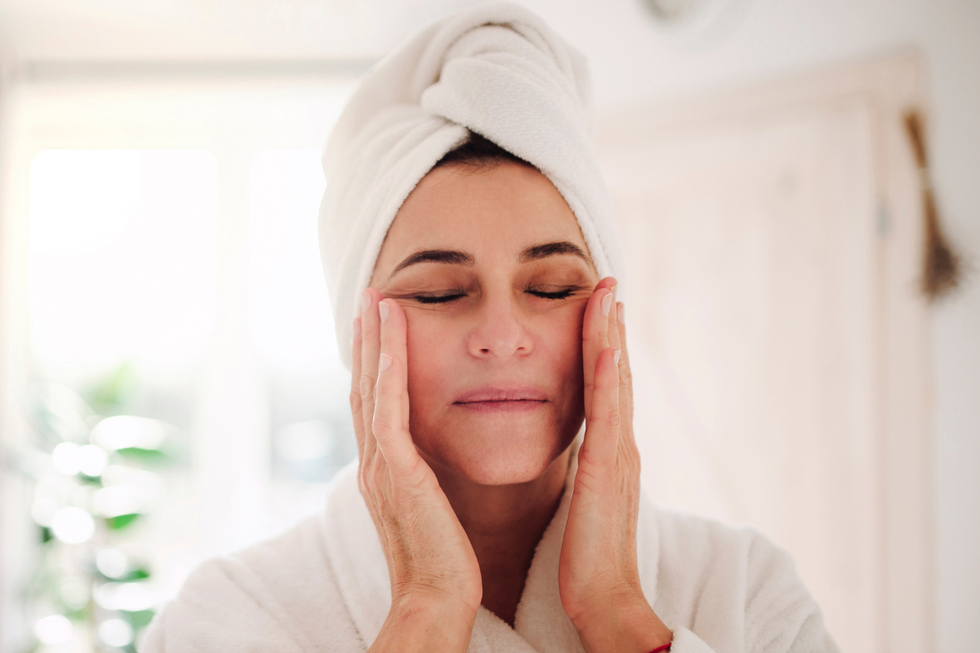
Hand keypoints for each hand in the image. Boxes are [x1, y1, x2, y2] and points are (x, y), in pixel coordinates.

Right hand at [351, 290, 481, 650]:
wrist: (437, 599)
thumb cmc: (442, 559)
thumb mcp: (431, 506)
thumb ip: (426, 477)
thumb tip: (435, 457)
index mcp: (384, 469)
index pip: (374, 403)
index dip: (375, 361)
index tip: (380, 323)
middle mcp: (375, 463)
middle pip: (364, 387)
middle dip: (367, 340)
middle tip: (370, 297)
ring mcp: (382, 467)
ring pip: (371, 390)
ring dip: (373, 343)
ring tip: (378, 301)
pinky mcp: (398, 474)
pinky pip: (389, 413)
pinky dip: (388, 373)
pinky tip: (392, 340)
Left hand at [558, 278, 672, 652]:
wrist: (604, 598)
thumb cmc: (588, 555)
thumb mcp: (586, 499)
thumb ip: (587, 468)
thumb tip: (580, 449)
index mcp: (609, 451)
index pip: (607, 386)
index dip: (604, 344)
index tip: (597, 306)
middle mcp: (620, 445)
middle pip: (617, 374)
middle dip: (612, 327)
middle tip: (607, 283)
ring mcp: (618, 457)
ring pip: (616, 385)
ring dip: (612, 337)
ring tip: (608, 295)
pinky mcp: (606, 473)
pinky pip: (607, 418)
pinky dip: (610, 381)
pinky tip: (607, 349)